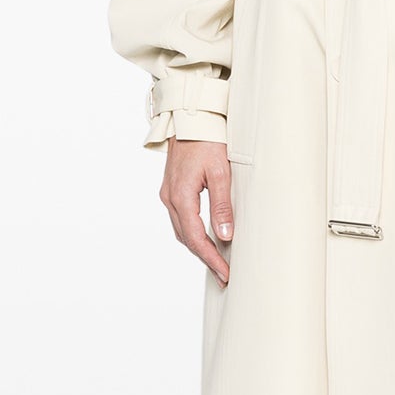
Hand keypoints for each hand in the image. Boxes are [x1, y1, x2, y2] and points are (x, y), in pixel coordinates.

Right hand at [161, 137, 231, 284]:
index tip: (225, 274)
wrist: (191, 119)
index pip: (196, 237)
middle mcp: (170, 198)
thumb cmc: (207, 140)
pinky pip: (182, 219)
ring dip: (199, 247)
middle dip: (206, 258)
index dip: (211, 258)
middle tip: (224, 276)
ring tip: (217, 263)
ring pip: (182, 231)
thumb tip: (224, 236)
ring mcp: (169, 194)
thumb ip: (222, 205)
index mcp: (181, 195)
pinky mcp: (172, 189)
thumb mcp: (221, 172)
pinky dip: (193, 233)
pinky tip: (206, 239)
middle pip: (187, 238)